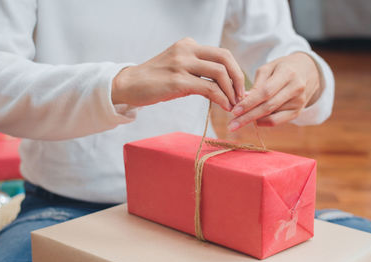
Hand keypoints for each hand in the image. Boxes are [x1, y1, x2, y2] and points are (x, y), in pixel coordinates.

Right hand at [111, 37, 244, 110]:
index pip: (221, 53)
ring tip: (233, 105)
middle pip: (225, 58)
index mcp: (188, 45)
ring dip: (231, 91)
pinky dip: (221, 98)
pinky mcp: (177, 81)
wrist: (129, 85)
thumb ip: (197, 69)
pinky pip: (208, 89)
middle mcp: (186, 50)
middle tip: (241, 95)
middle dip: (238, 78)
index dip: (235, 70)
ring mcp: (181, 64)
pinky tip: (224, 106)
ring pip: (219, 73)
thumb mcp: (177, 67)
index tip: (238, 87)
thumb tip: (221, 83)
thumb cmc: (154, 80)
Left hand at [228, 52, 320, 130]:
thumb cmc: (282, 68)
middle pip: (268, 107)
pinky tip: (254, 120)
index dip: (249, 103)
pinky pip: (278, 121)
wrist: (307, 71)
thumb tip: (242, 101)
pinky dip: (263, 122)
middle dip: (248, 117)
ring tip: (239, 120)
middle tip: (232, 126)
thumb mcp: (268, 68)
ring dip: (253, 120)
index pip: (266, 92)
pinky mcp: (298, 112)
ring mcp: (299, 102)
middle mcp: (296, 89)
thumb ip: (256, 84)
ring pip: (272, 117)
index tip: (234, 111)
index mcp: (287, 73)